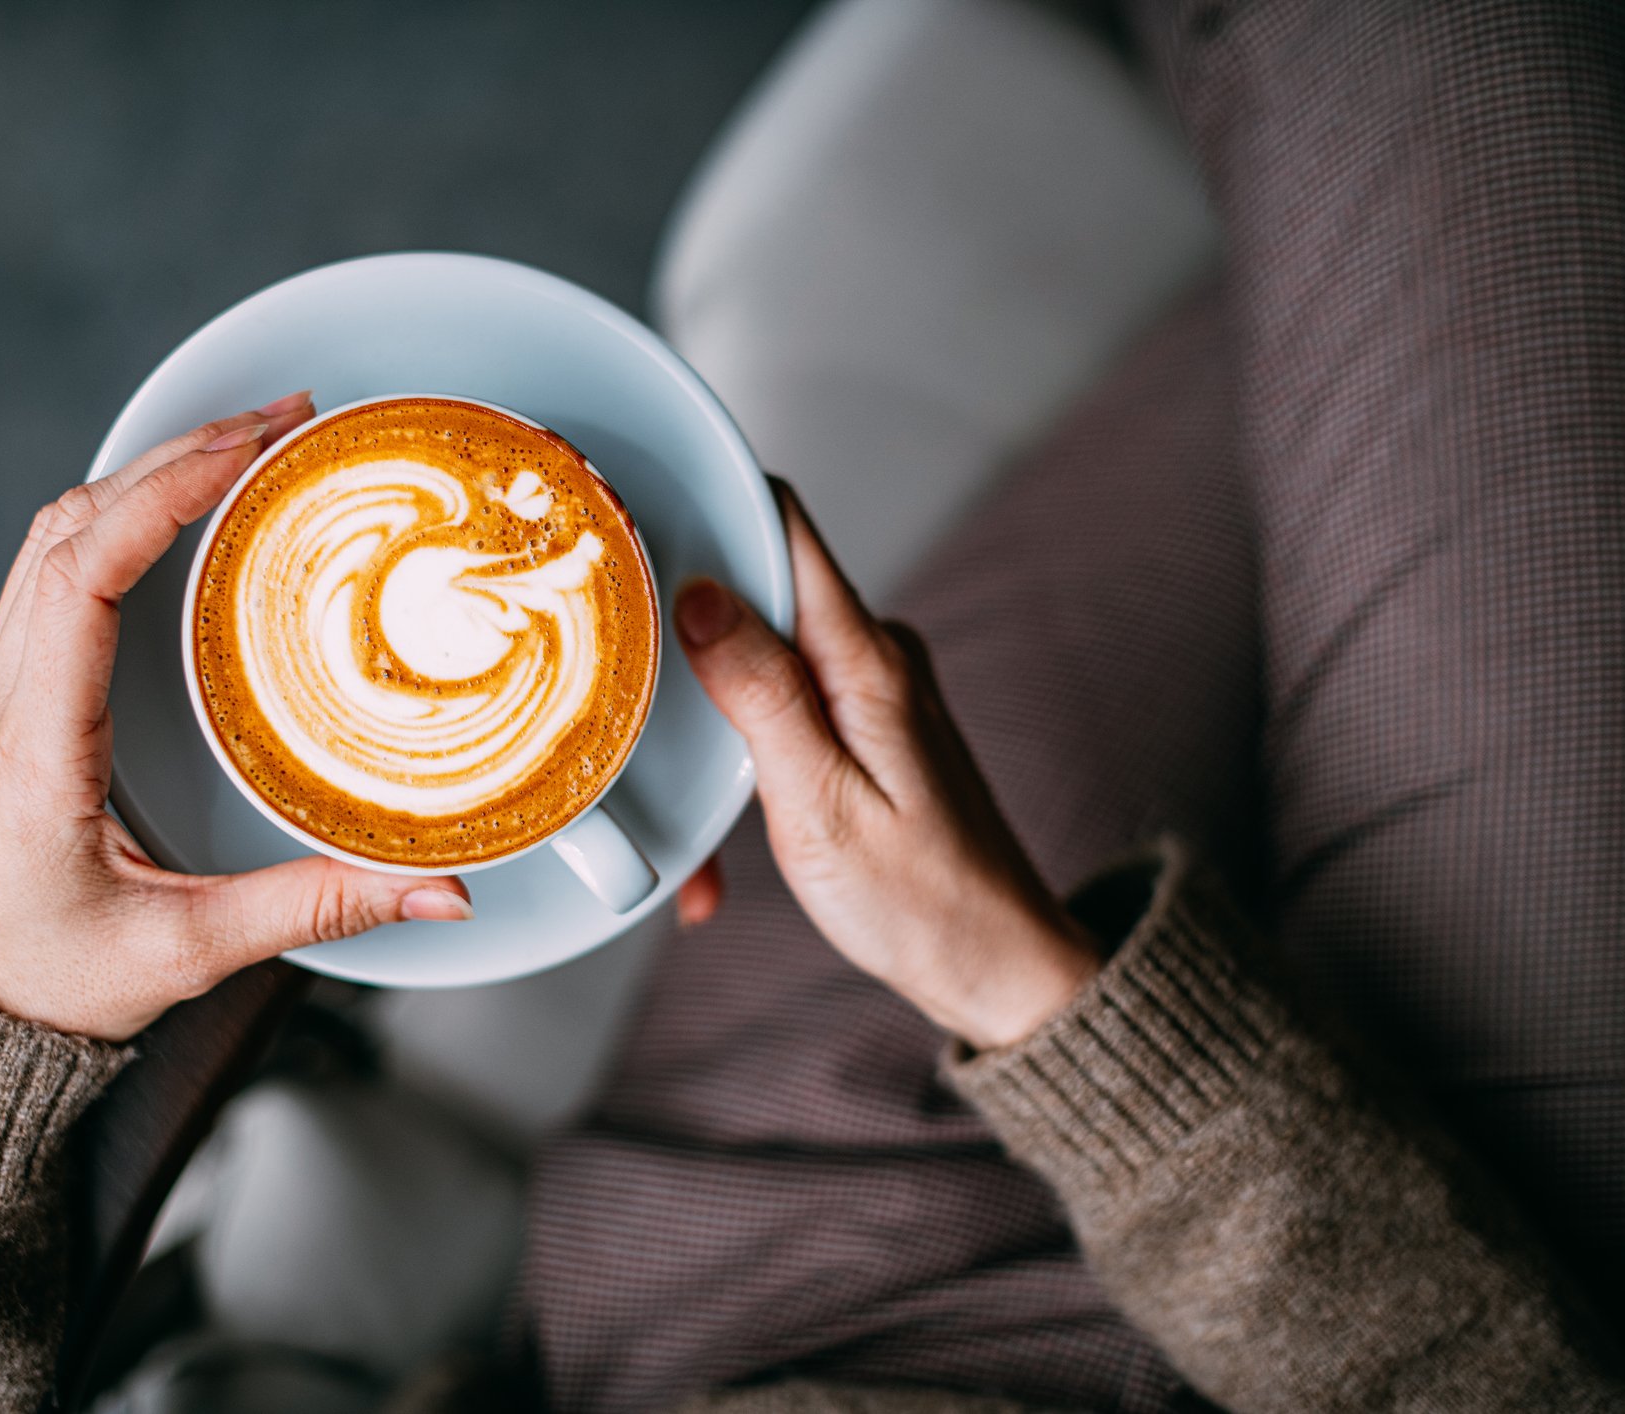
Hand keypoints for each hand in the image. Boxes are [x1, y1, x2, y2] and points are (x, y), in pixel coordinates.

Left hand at [0, 393, 472, 1041]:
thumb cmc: (46, 986)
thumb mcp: (188, 951)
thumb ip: (317, 909)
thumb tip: (440, 890)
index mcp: (33, 746)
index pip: (83, 574)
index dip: (163, 496)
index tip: (246, 450)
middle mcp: (0, 699)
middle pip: (71, 527)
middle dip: (178, 456)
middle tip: (284, 422)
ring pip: (55, 536)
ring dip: (146, 475)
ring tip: (246, 445)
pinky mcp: (9, 697)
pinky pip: (52, 570)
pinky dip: (120, 517)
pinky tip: (185, 512)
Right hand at [673, 485, 1097, 1050]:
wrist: (997, 967)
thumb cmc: (923, 904)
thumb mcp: (821, 806)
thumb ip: (762, 694)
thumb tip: (703, 593)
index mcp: (867, 660)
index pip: (781, 525)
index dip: (704, 505)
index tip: (627, 525)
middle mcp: (874, 656)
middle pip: (754, 591)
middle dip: (682, 646)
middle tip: (628, 708)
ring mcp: (870, 689)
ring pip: (754, 663)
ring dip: (706, 733)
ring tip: (694, 831)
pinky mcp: (863, 726)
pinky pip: (780, 713)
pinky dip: (741, 768)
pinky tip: (727, 845)